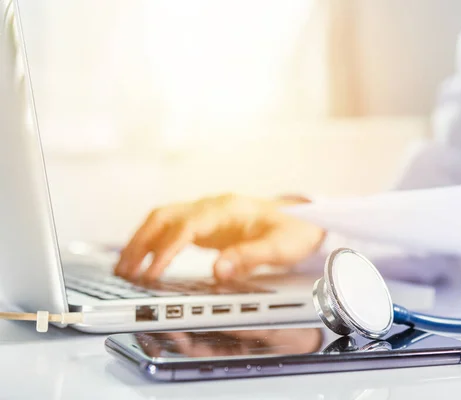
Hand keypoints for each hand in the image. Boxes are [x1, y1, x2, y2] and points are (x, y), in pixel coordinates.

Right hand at [113, 194, 324, 281]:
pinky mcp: (208, 223)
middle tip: (124, 271)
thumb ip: (250, 257)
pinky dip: (155, 242)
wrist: (304, 219)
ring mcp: (208, 213)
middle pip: (164, 217)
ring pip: (163, 219)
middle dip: (140, 242)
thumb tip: (218, 271)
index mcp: (226, 209)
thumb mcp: (280, 247)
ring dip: (142, 240)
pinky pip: (173, 228)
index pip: (186, 227)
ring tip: (125, 268)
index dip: (166, 250)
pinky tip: (147, 260)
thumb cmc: (294, 230)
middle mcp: (212, 207)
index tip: (151, 273)